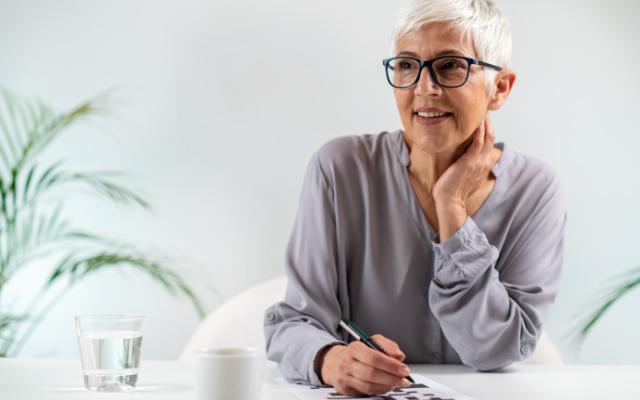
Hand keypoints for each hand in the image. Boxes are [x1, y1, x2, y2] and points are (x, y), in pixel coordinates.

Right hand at [319, 334, 411, 395]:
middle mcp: (347, 362)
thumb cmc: (357, 352)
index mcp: (354, 348)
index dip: (391, 365)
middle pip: (371, 373)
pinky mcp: (346, 389)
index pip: (374, 357)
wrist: (335, 362)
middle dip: (392, 378)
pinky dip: (380, 390)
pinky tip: (387, 386)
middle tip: (404, 379)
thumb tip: (399, 356)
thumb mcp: (372, 341)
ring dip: (387, 386)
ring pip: (369, 385)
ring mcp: (345, 377)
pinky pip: (366, 392)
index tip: (404, 369)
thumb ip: (387, 346)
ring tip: (397, 383)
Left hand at [432, 118, 495, 239]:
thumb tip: (461, 154)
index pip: (489, 141)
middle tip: (484, 109)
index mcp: (482, 163)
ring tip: (482, 111)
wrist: (450, 201)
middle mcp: (483, 161)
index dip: (488, 128)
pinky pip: (477, 143)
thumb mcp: (463, 172)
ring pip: (486, 137)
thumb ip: (466, 161)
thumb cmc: (452, 188)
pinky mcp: (469, 162)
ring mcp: (478, 161)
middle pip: (490, 135)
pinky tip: (478, 123)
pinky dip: (479, 132)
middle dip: (488, 121)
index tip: (483, 116)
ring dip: (485, 123)